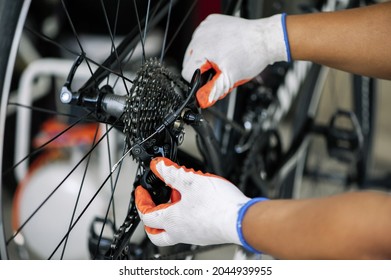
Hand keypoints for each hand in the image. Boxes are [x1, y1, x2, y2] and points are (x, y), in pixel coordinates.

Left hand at [135, 157, 250, 246]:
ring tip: (176, 199)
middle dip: (150, 220)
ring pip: (173, 231)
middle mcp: (180, 232)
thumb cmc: (218, 205)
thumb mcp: (190, 181)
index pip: (146, 214)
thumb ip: (172, 173)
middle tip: (151, 207)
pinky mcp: (206, 234)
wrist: (242, 220)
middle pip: (155, 233)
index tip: (142, 191)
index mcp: (171, 220)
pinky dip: (185, 217)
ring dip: (169, 216)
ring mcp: (194, 236)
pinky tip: (195, 204)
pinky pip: (189, 229)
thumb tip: (158, 166)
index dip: (141, 201)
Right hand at [182, 13, 289, 107]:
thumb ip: (213, 92)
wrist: (265, 39)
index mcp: (201, 49)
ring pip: (196, 49)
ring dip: (206, 57)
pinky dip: (211, 44)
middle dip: (203, 68)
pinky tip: (224, 48)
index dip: (199, 81)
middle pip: (190, 60)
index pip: (187, 72)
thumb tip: (202, 101)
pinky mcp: (212, 22)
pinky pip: (204, 37)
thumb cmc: (251, 55)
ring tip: (223, 59)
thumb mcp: (230, 79)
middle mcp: (200, 35)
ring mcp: (205, 27)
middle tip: (220, 70)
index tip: (210, 81)